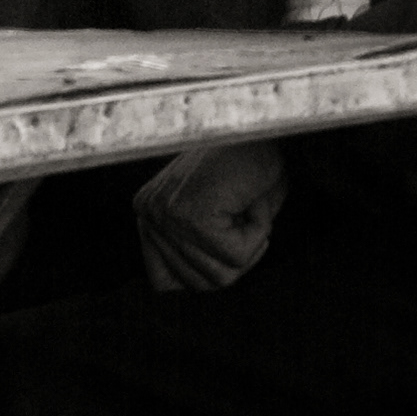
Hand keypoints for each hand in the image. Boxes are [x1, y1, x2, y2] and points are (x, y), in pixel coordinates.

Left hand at [133, 141, 286, 294]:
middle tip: (242, 214)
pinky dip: (258, 233)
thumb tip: (195, 289)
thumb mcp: (218, 220)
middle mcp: (148, 213)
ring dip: (249, 244)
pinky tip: (250, 200)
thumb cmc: (251, 170)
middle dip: (235, 257)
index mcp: (148, 213)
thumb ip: (195, 254)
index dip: (206, 273)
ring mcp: (166, 214)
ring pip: (220, 275)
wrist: (268, 126)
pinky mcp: (191, 214)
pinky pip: (236, 256)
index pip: (163, 284)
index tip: (226, 237)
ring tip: (245, 204)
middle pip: (199, 285)